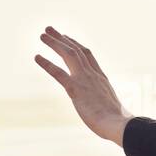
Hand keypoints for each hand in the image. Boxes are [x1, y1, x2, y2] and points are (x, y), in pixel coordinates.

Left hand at [35, 26, 132, 145]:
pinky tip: (36, 57)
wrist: (119, 125)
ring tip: (42, 35)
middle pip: (76, 50)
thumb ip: (106, 103)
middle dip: (62, 38)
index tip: (66, 37)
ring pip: (69, 55)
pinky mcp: (76, 89)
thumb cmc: (117, 122)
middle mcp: (93, 75)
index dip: (76, 44)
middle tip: (49, 29)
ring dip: (55, 43)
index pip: (88, 55)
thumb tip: (108, 111)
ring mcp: (85, 80)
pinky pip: (58, 73)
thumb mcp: (112, 107)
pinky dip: (47, 63)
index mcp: (102, 78)